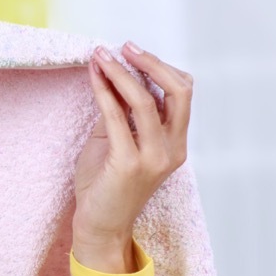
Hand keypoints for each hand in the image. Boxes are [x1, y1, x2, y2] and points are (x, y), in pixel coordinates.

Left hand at [72, 42, 192, 272]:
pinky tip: (93, 77)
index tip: (133, 53)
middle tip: (124, 47)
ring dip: (122, 72)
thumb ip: (122, 116)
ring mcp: (153, 157)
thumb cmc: (105, 189)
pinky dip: (104, 91)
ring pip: (146, 99)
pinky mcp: (128, 163)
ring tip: (101, 56)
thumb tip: (115, 78)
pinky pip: (117, 116)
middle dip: (151, 63)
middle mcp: (172, 149)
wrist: (99, 228)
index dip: (160, 68)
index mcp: (175, 144)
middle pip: (179, 90)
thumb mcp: (117, 145)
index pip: (182, 94)